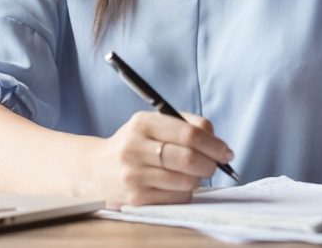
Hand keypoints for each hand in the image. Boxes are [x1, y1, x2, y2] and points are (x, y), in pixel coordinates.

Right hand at [89, 111, 233, 208]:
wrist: (95, 170)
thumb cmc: (133, 145)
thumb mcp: (151, 125)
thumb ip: (184, 125)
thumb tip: (216, 139)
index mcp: (142, 123)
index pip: (188, 133)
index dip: (214, 144)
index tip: (225, 150)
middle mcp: (135, 148)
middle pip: (189, 158)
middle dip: (211, 163)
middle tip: (215, 165)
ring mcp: (135, 175)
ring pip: (186, 181)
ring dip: (198, 179)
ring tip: (192, 173)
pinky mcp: (136, 199)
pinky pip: (177, 197)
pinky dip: (185, 192)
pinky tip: (176, 185)